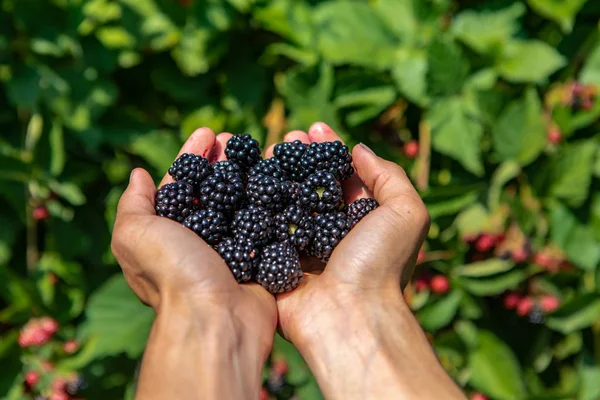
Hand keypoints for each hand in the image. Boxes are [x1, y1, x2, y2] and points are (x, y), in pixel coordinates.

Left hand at [111, 128, 275, 399]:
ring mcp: (233, 248)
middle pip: (213, 188)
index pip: (181, 184)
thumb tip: (138, 175)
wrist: (217, 319)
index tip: (207, 132)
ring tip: (260, 149)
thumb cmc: (172, 274)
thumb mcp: (135, 236)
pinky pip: (268, 222)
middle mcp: (201, 239)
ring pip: (242, 201)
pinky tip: (281, 178)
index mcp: (170, 233)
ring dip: (249, 174)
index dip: (192, 155)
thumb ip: (133, 205)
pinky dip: (273, 200)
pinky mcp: (261, 258)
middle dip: (223, 159)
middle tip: (235, 136)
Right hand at [265, 123, 464, 399]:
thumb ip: (389, 175)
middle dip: (298, 157)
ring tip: (263, 150)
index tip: (314, 127)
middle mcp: (330, 231)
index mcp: (360, 219)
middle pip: (310, 184)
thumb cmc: (380, 264)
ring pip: (283, 201)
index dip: (328, 148)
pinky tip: (245, 179)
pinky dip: (253, 204)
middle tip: (286, 136)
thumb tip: (358, 149)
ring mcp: (300, 246)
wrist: (349, 315)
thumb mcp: (406, 213)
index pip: (342, 174)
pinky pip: (260, 228)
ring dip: (274, 174)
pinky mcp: (274, 262)